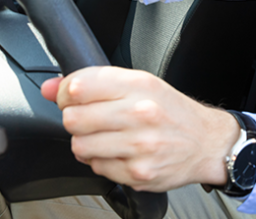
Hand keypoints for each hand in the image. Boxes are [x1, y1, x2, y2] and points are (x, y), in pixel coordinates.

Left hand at [42, 67, 239, 191]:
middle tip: (91, 119)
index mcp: (140, 85)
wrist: (206, 142)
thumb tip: (50, 88)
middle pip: (73, 118)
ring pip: (80, 145)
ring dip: (87, 142)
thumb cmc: (171, 111)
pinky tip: (120, 152)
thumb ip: (94, 83)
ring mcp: (139, 146)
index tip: (72, 97)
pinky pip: (97, 167)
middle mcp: (140, 113)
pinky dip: (102, 161)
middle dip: (75, 119)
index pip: (79, 86)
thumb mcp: (140, 84)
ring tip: (107, 137)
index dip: (66, 93)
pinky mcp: (138, 173)